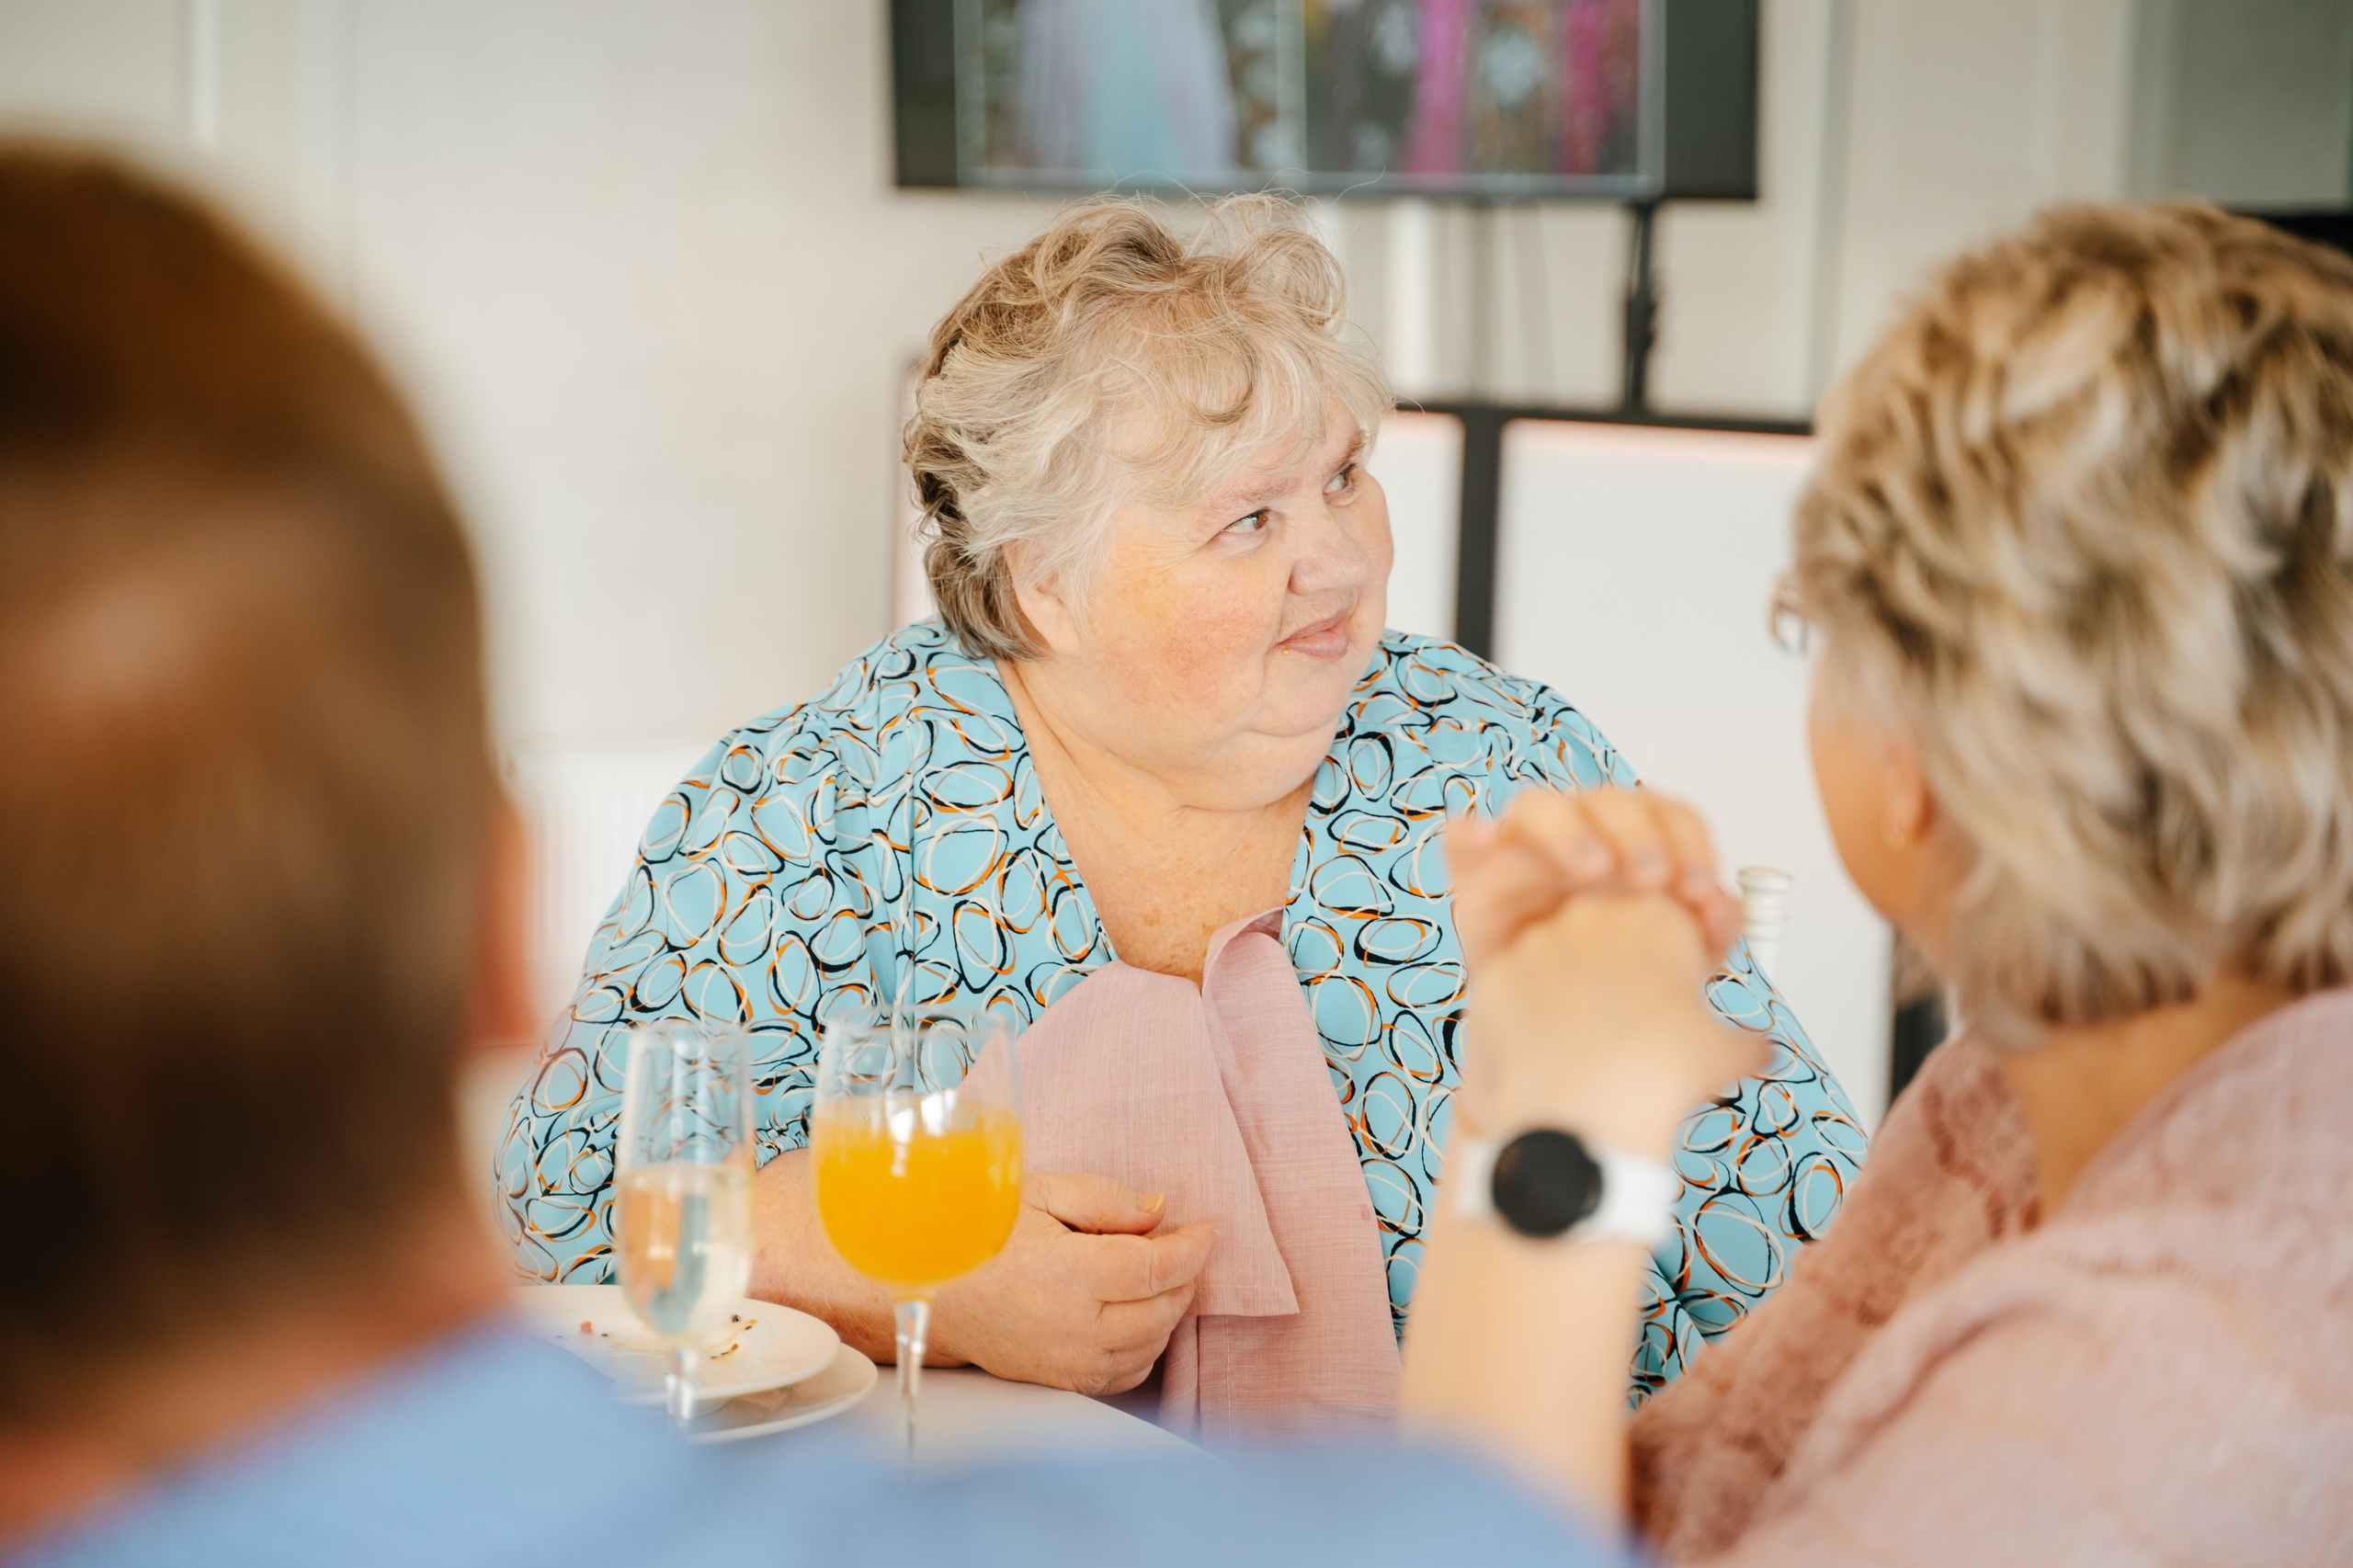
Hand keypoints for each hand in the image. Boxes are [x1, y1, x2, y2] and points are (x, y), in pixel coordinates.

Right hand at [928, 1171, 1215, 1395]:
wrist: (938, 1299)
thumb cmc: (984, 1238)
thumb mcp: (1040, 1195)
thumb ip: (1105, 1199)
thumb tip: (1160, 1211)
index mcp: (1066, 1274)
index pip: (1156, 1268)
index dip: (1193, 1248)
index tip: (1206, 1230)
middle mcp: (1075, 1327)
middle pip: (1165, 1306)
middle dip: (1185, 1273)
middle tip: (1177, 1244)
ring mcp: (1073, 1363)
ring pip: (1155, 1341)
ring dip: (1169, 1306)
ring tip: (1152, 1274)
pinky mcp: (1070, 1383)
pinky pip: (1133, 1369)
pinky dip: (1148, 1340)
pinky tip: (1133, 1310)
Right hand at [1447, 788, 1743, 971]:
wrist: (1558, 1051)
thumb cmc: (1617, 998)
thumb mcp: (1674, 972)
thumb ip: (1706, 937)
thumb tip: (1726, 908)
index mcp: (1636, 849)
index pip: (1669, 815)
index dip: (1690, 842)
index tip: (1702, 890)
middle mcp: (1582, 840)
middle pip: (1610, 801)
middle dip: (1638, 833)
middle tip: (1655, 881)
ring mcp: (1525, 854)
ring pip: (1539, 806)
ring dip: (1570, 830)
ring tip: (1592, 873)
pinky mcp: (1476, 878)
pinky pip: (1462, 840)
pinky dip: (1469, 831)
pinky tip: (1484, 837)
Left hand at [1463, 892, 1764, 1158]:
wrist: (1586, 1114)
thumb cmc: (1657, 1078)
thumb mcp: (1724, 1054)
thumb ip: (1745, 1040)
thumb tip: (1759, 1049)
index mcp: (1658, 919)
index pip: (1667, 922)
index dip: (1671, 965)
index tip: (1673, 995)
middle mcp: (1595, 915)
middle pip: (1610, 932)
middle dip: (1620, 970)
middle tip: (1630, 1022)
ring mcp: (1540, 941)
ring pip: (1560, 957)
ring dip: (1572, 991)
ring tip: (1587, 1045)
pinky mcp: (1497, 972)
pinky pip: (1517, 987)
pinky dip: (1530, 1015)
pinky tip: (1547, 1050)